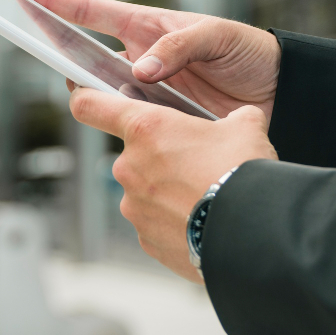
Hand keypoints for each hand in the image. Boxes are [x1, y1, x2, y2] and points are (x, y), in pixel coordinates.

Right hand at [13, 0, 281, 121]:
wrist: (281, 92)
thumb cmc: (248, 51)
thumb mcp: (217, 36)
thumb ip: (178, 47)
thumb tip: (139, 70)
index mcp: (148, 28)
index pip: (92, 12)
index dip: (56, 2)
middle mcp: (140, 59)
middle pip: (87, 60)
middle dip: (61, 57)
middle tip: (39, 54)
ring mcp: (149, 92)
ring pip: (107, 98)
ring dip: (99, 101)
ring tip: (95, 100)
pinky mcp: (163, 122)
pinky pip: (135, 126)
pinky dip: (129, 130)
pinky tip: (133, 134)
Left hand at [69, 86, 277, 282]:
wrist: (252, 231)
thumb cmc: (242, 172)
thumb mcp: (245, 126)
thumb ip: (231, 116)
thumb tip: (242, 118)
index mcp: (146, 129)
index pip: (90, 106)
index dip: (84, 97)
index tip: (83, 94)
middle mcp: (130, 167)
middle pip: (134, 153)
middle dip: (160, 155)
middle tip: (196, 161)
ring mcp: (134, 207)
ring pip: (146, 189)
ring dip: (168, 189)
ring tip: (205, 194)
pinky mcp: (146, 240)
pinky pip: (156, 221)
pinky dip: (175, 219)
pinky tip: (203, 218)